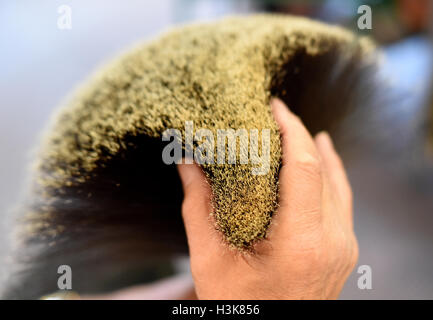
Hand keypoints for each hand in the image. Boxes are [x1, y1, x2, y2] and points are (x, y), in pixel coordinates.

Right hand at [177, 98, 357, 299]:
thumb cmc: (238, 305)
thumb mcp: (210, 260)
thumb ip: (198, 206)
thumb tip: (186, 161)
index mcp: (300, 242)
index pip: (304, 167)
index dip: (291, 129)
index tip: (274, 106)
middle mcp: (332, 241)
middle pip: (322, 169)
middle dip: (299, 135)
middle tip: (273, 115)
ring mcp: (343, 245)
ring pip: (336, 181)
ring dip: (315, 150)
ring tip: (295, 128)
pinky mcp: (343, 248)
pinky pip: (341, 198)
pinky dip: (327, 172)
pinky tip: (320, 156)